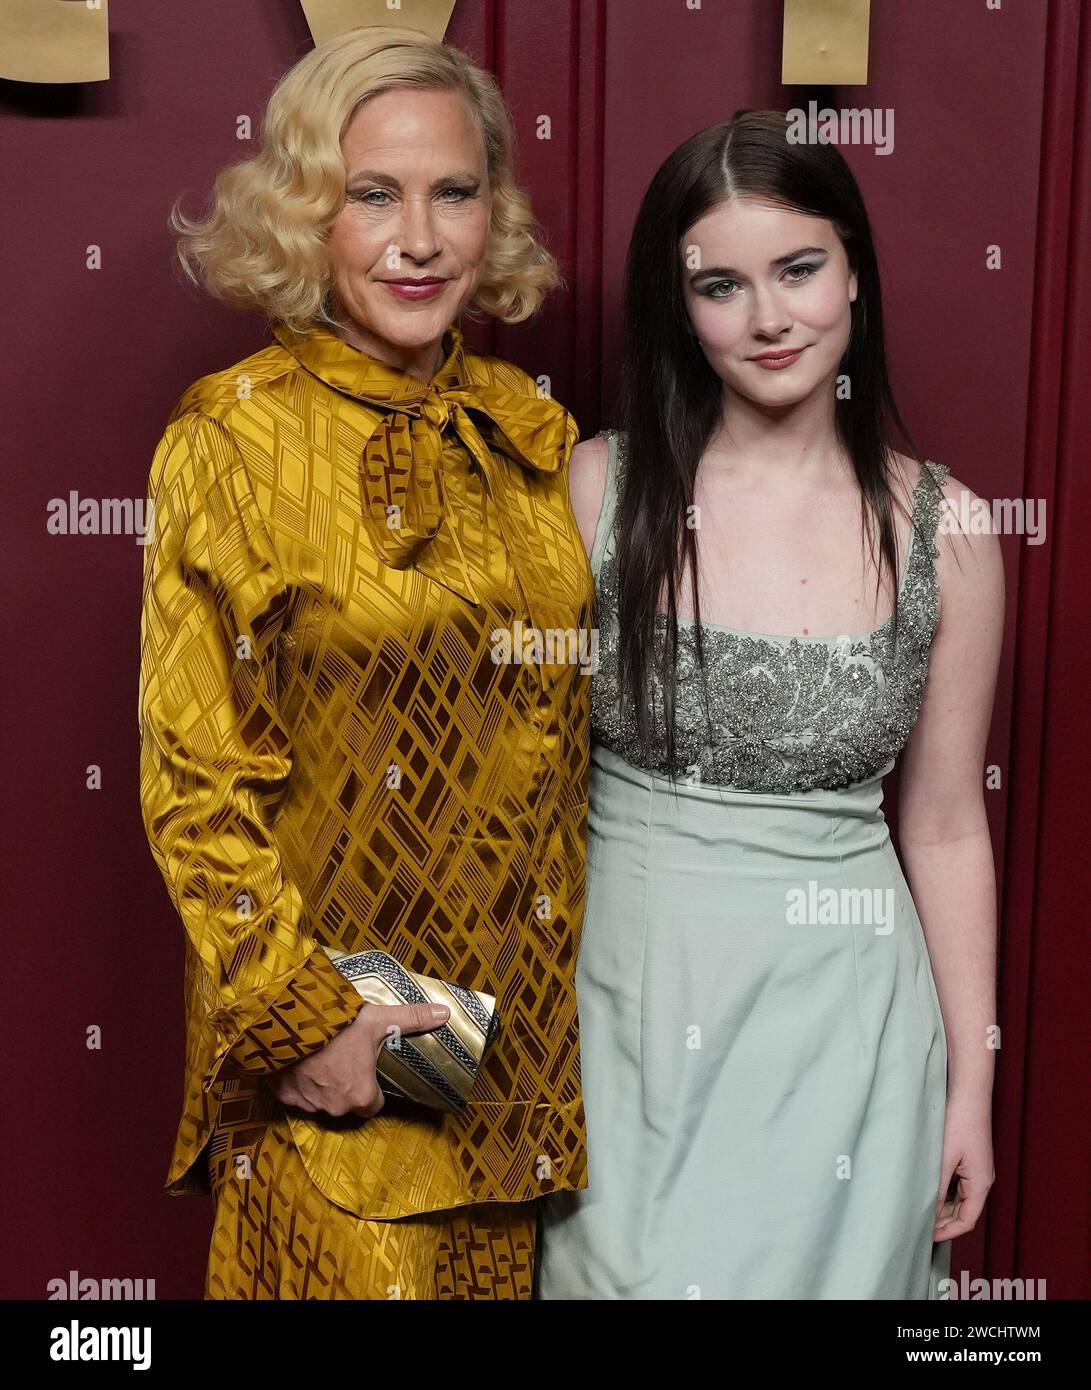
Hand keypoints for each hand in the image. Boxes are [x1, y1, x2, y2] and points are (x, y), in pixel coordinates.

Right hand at [267, 1000, 449, 1118]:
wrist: (290, 1021)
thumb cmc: (339, 1024)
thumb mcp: (379, 1019)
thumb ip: (413, 1018)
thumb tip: (445, 1013)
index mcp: (361, 1094)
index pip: (373, 1106)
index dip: (371, 1091)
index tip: (367, 1073)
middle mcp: (336, 1107)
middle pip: (346, 1103)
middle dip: (345, 1086)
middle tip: (343, 1058)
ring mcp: (308, 1103)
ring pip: (320, 1100)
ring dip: (321, 1085)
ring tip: (320, 1057)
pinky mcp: (284, 1095)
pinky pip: (294, 1094)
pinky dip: (296, 1082)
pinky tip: (298, 1061)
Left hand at [933, 1092, 994, 1240]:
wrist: (968, 1093)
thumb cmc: (959, 1121)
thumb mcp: (944, 1157)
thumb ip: (936, 1186)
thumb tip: (928, 1210)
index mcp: (981, 1183)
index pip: (967, 1220)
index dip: (948, 1232)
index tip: (928, 1237)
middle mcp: (982, 1179)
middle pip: (964, 1211)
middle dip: (943, 1221)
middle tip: (919, 1224)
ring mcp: (976, 1169)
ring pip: (960, 1198)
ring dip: (942, 1206)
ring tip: (920, 1209)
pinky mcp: (969, 1158)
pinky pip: (958, 1184)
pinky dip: (944, 1191)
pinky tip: (927, 1188)